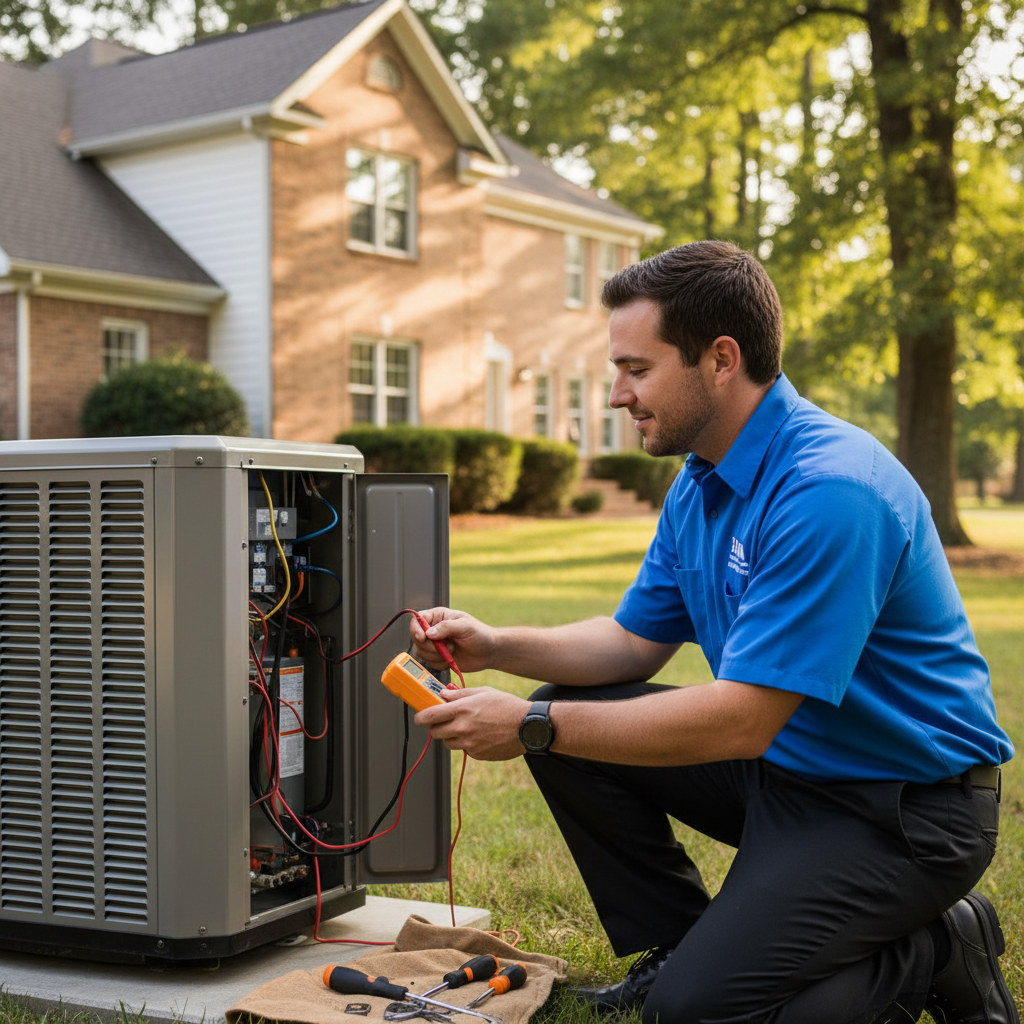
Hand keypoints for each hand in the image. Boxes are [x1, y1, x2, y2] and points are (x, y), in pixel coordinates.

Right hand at [409, 607, 496, 672]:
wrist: (489, 652)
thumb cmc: (480, 634)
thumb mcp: (465, 626)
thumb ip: (446, 627)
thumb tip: (428, 633)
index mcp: (438, 617)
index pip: (417, 619)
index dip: (416, 629)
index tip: (423, 638)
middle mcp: (434, 630)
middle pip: (417, 638)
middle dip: (429, 646)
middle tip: (447, 646)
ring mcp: (435, 645)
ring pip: (422, 652)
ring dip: (436, 656)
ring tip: (452, 651)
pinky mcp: (438, 658)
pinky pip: (430, 663)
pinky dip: (440, 664)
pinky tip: (452, 659)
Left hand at [415, 687, 529, 760]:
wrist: (527, 727)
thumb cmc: (507, 706)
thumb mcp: (483, 692)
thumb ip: (460, 694)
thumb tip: (443, 694)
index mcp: (462, 709)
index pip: (430, 716)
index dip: (420, 717)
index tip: (419, 718)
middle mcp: (463, 728)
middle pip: (434, 732)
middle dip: (436, 727)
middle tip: (444, 722)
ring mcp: (469, 743)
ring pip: (448, 743)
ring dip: (451, 736)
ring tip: (466, 728)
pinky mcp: (477, 754)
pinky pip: (464, 750)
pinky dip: (467, 744)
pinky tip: (481, 735)